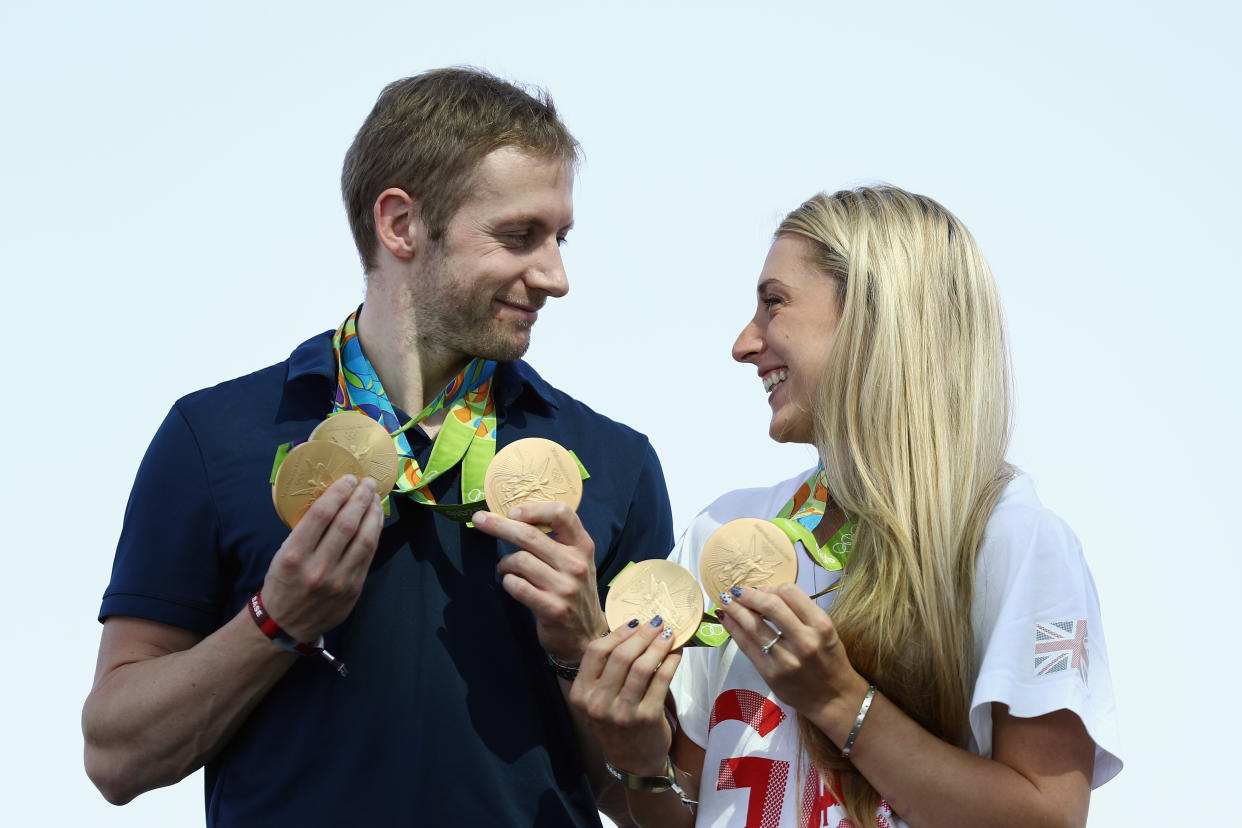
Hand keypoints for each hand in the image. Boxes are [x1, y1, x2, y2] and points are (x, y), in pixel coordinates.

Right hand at [260, 475, 382, 641]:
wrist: (285, 625)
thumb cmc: (283, 582)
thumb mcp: (283, 554)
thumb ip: (307, 531)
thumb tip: (334, 499)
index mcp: (294, 556)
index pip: (322, 515)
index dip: (339, 492)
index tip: (349, 478)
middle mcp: (317, 569)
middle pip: (347, 524)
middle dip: (360, 498)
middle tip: (367, 482)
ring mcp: (338, 582)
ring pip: (364, 539)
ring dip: (372, 513)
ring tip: (375, 497)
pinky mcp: (353, 590)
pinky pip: (368, 555)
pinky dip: (374, 533)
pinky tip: (375, 520)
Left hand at [471, 502, 605, 663]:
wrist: (587, 635)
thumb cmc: (574, 591)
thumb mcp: (576, 561)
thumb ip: (556, 540)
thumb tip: (515, 517)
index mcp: (582, 546)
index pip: (561, 513)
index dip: (533, 509)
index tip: (513, 513)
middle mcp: (576, 564)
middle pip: (530, 535)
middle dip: (499, 525)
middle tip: (479, 520)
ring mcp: (565, 587)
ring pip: (520, 560)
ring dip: (505, 563)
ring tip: (504, 568)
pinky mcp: (552, 609)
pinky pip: (517, 586)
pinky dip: (508, 582)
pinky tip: (511, 584)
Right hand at [572, 616, 680, 775]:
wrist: (632, 761)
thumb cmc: (615, 721)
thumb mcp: (599, 698)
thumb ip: (607, 669)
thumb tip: (632, 627)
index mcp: (581, 695)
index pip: (596, 652)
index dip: (618, 632)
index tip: (635, 621)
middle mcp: (598, 704)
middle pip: (620, 656)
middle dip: (643, 634)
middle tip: (658, 621)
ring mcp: (622, 712)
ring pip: (642, 666)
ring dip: (658, 644)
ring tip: (669, 634)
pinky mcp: (647, 718)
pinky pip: (661, 680)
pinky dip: (671, 662)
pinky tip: (676, 653)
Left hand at [715, 583, 868, 720]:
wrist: (833, 699)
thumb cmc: (828, 660)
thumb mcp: (825, 630)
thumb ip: (799, 612)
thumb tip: (764, 594)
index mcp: (821, 625)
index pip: (790, 592)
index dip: (771, 587)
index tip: (761, 589)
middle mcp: (805, 640)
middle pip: (770, 606)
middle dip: (748, 594)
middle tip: (736, 590)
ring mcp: (786, 659)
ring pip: (753, 625)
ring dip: (735, 609)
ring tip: (725, 600)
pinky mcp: (771, 674)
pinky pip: (746, 645)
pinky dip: (733, 628)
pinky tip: (726, 619)